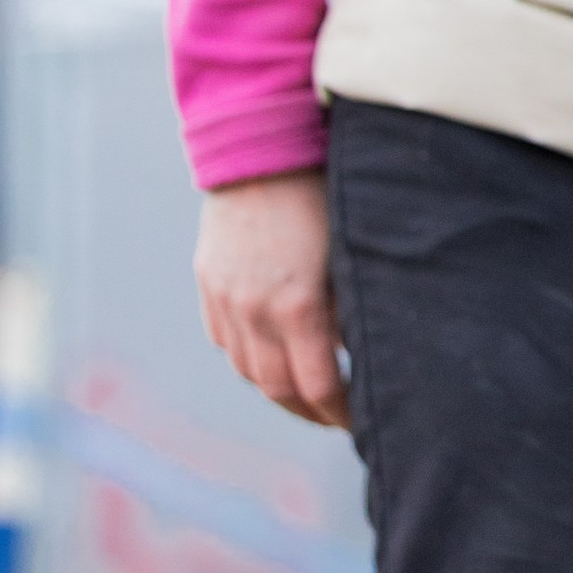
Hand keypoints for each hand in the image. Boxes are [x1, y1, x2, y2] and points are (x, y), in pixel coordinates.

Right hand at [195, 170, 349, 428]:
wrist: (263, 150)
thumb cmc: (326, 197)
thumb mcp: (352, 256)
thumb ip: (354, 311)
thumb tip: (364, 357)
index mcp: (298, 306)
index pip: (319, 386)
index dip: (341, 413)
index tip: (361, 422)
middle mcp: (254, 309)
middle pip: (278, 389)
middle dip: (310, 411)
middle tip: (336, 419)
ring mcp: (225, 298)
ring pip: (247, 370)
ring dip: (277, 390)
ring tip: (305, 396)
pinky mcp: (208, 283)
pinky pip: (225, 341)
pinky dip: (249, 359)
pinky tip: (272, 359)